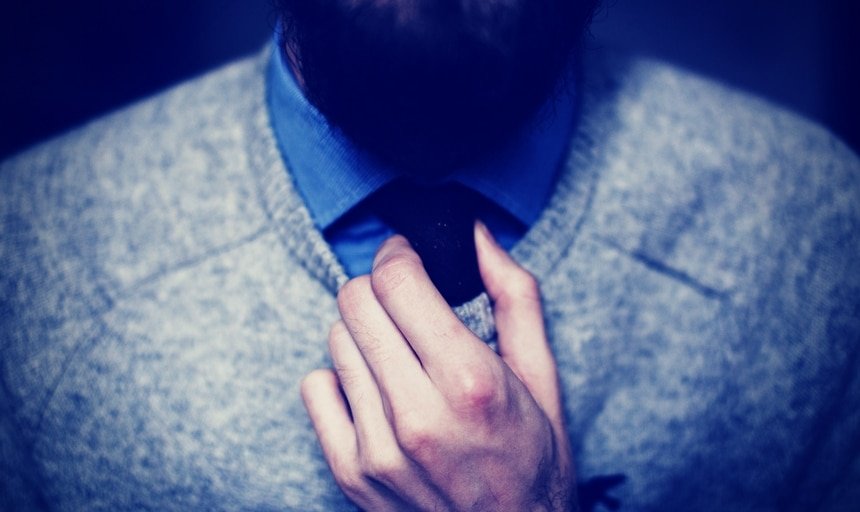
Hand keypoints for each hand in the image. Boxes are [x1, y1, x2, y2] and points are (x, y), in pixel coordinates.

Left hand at [301, 222, 574, 510]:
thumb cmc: (533, 460)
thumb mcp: (542, 375)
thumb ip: (514, 294)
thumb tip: (475, 231)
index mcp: (471, 381)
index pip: (396, 280)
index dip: (400, 254)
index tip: (410, 258)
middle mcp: (417, 415)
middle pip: (356, 302)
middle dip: (380, 288)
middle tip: (405, 304)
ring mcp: (377, 448)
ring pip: (336, 340)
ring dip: (366, 334)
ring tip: (401, 356)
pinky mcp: (350, 472)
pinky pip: (315, 386)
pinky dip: (342, 378)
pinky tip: (378, 392)